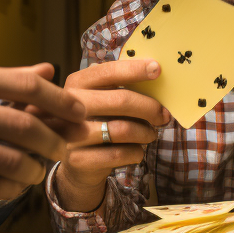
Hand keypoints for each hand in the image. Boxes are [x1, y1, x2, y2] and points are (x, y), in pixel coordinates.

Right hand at [0, 63, 89, 232]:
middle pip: (25, 126)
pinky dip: (10, 190)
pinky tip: (12, 188)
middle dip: (54, 142)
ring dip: (34, 171)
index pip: (27, 85)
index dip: (61, 102)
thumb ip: (4, 79)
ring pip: (11, 161)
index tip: (80, 114)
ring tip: (37, 173)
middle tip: (64, 150)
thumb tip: (48, 69)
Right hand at [55, 59, 170, 210]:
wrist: (76, 164)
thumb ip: (121, 86)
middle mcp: (70, 106)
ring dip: (145, 133)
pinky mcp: (79, 159)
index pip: (108, 71)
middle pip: (121, 100)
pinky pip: (120, 154)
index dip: (134, 69)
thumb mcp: (102, 99)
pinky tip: (136, 151)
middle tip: (163, 115)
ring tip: (150, 134)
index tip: (157, 69)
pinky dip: (136, 153)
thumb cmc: (98, 123)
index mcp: (76, 84)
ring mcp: (71, 134)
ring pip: (123, 129)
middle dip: (149, 107)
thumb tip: (155, 74)